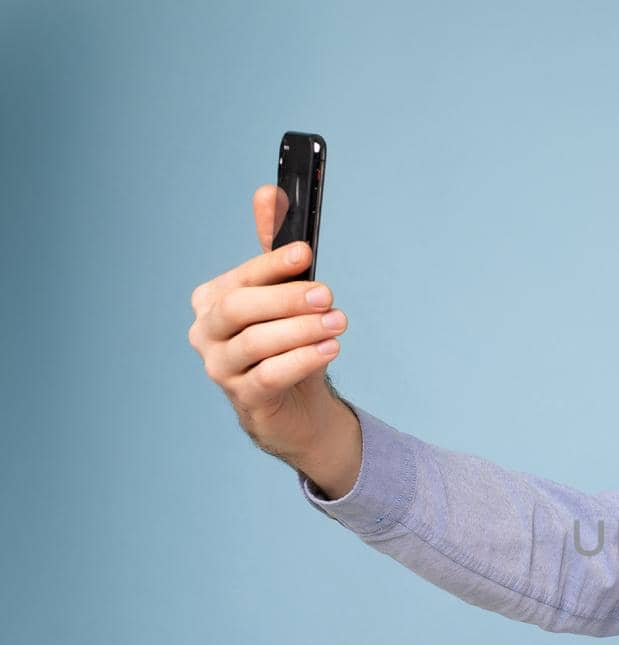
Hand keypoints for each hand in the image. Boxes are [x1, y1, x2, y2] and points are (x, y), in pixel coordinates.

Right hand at [187, 185, 348, 463]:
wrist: (294, 405)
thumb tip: (268, 192)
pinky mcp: (244, 398)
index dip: (272, 264)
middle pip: (240, 308)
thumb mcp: (284, 295)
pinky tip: (329, 349)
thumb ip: (276, 250)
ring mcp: (221, 368)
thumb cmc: (286, 341)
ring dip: (300, 329)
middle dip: (285, 298)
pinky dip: (300, 360)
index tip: (305, 253)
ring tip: (338, 323)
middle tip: (327, 295)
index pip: (241, 277)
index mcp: (213, 300)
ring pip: (255, 343)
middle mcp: (207, 332)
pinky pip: (269, 376)